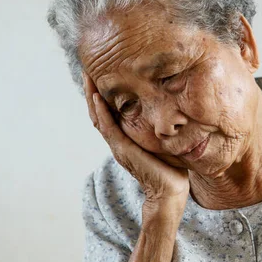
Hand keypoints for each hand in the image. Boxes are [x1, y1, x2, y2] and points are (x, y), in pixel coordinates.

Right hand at [82, 71, 189, 206]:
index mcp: (126, 137)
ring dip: (91, 96)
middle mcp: (118, 140)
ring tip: (87, 78)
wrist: (170, 192)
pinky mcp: (123, 150)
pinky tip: (97, 98)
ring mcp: (118, 145)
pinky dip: (101, 113)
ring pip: (98, 117)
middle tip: (87, 70)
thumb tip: (175, 108)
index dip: (102, 94)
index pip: (109, 111)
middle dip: (92, 90)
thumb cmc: (172, 168)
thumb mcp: (165, 141)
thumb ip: (162, 126)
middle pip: (98, 111)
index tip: (101, 74)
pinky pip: (108, 128)